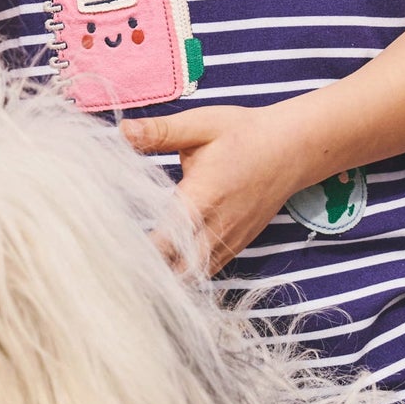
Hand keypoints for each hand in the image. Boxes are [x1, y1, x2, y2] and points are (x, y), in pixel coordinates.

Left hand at [123, 103, 314, 274]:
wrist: (293, 148)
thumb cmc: (243, 133)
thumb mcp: (200, 126)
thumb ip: (160, 132)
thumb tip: (121, 131)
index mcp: (203, 197)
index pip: (166, 239)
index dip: (139, 251)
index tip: (111, 250)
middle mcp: (218, 226)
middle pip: (180, 271)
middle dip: (151, 274)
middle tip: (118, 268)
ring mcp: (231, 240)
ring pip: (196, 277)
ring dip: (169, 277)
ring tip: (137, 273)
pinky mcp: (238, 245)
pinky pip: (210, 270)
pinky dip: (189, 274)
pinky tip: (167, 268)